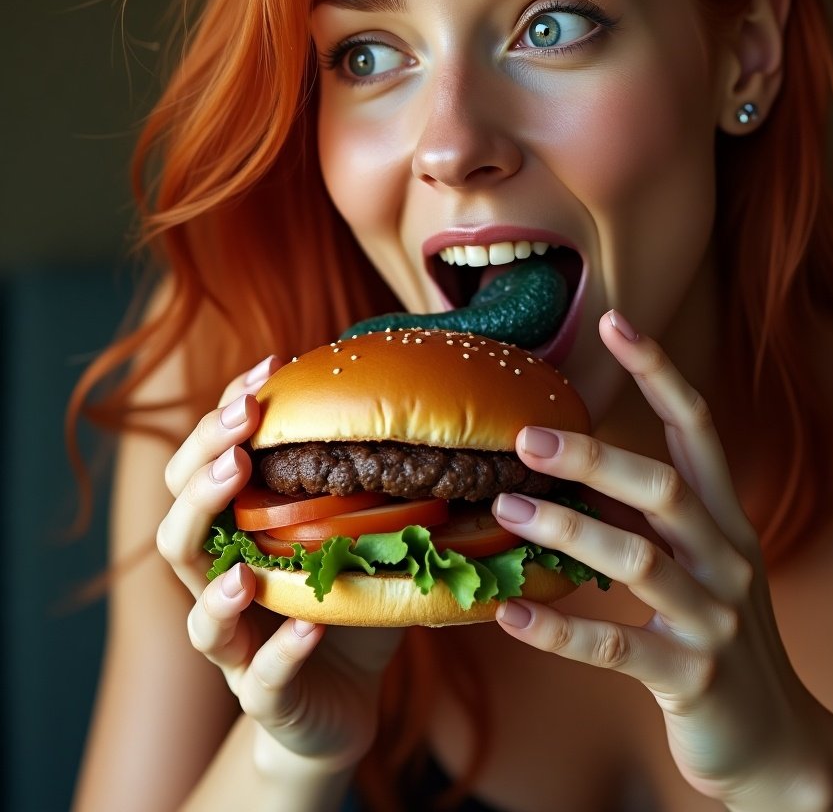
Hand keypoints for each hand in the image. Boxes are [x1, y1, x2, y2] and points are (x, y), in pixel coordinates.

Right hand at [156, 356, 402, 768]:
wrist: (337, 708)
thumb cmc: (340, 611)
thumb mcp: (353, 541)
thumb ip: (362, 491)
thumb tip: (408, 415)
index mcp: (239, 542)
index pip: (206, 469)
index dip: (225, 418)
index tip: (267, 368)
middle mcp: (221, 586)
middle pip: (180, 525)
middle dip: (202, 468)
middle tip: (240, 425)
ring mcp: (236, 645)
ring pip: (194, 601)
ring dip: (212, 549)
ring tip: (238, 500)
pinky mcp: (264, 694)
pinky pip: (260, 673)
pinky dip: (281, 648)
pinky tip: (309, 625)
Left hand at [491, 311, 830, 809]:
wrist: (775, 742)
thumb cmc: (717, 635)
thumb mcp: (699, 565)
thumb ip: (650, 519)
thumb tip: (568, 470)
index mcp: (726, 520)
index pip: (698, 428)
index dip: (660, 371)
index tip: (615, 322)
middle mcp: (728, 557)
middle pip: (666, 487)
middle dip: (597, 456)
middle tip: (526, 438)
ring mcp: (715, 619)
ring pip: (639, 559)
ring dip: (566, 531)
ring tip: (505, 510)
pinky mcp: (692, 677)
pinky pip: (617, 646)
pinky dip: (560, 629)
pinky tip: (509, 612)